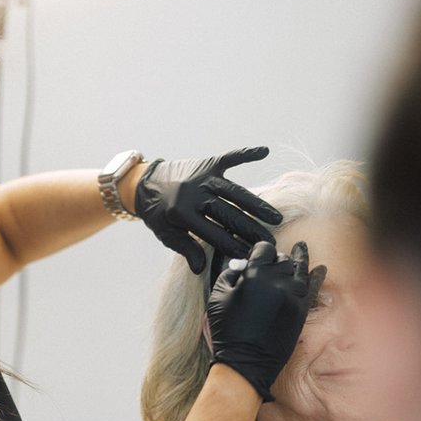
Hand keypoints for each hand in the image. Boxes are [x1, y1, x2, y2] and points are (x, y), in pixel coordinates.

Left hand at [133, 146, 283, 272]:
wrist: (145, 183)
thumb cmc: (158, 214)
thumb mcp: (167, 234)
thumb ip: (185, 249)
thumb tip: (200, 269)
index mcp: (182, 214)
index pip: (214, 233)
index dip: (232, 245)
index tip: (250, 254)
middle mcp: (195, 194)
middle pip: (229, 213)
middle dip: (250, 229)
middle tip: (269, 240)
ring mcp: (203, 178)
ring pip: (235, 191)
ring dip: (256, 203)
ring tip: (274, 216)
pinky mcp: (208, 164)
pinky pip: (230, 158)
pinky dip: (246, 154)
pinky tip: (264, 151)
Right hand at [206, 240, 324, 400]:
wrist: (245, 362)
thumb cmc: (227, 331)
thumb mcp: (217, 297)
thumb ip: (231, 274)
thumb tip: (244, 264)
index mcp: (255, 275)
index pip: (263, 249)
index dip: (258, 251)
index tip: (255, 256)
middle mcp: (277, 282)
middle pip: (282, 259)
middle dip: (276, 258)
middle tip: (270, 263)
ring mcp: (293, 296)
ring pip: (300, 268)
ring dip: (299, 258)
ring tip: (301, 248)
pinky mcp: (302, 310)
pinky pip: (313, 287)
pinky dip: (317, 276)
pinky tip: (320, 269)